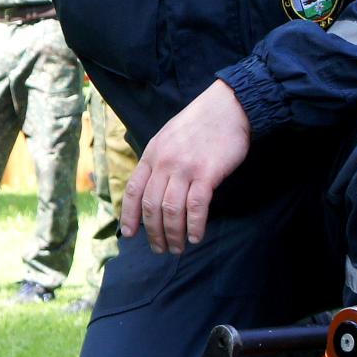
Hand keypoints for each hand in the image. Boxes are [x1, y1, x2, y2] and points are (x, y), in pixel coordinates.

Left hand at [121, 80, 249, 253]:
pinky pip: (196, 206)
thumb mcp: (168, 137)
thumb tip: (153, 189)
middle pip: (151, 205)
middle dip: (153, 232)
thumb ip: (159, 161)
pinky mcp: (207, 173)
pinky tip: (196, 236)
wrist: (228, 107)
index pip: (133, 190)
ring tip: (178, 248)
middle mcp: (164, 162)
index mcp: (152, 154)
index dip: (129, 215)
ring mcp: (185, 168)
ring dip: (173, 234)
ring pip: (171, 210)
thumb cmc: (200, 123)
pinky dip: (195, 225)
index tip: (129, 234)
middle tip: (160, 249)